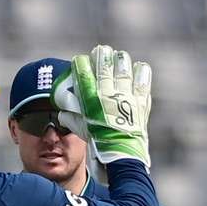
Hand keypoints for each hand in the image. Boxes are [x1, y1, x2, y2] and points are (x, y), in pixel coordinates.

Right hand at [52, 45, 151, 168]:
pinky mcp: (139, 104)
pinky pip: (142, 85)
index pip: (84, 75)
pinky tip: (141, 67)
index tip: (81, 59)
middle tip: (102, 50)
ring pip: (124, 73)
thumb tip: (64, 109)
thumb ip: (73, 117)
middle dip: (102, 57)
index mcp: (92, 101)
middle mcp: (109, 97)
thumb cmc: (98, 144)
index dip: (81, 64)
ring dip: (122, 62)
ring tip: (120, 56)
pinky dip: (142, 75)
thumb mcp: (81, 129)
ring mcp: (126, 99)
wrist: (120, 155)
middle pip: (105, 69)